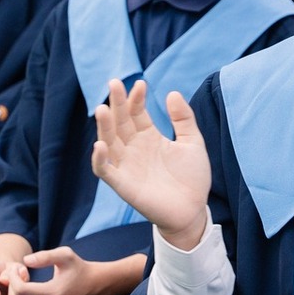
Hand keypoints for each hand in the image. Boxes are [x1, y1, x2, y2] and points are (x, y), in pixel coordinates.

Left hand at [5, 248, 99, 294]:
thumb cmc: (78, 267)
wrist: (93, 285)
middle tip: (19, 273)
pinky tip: (29, 291)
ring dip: (15, 294)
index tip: (18, 267)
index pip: (21, 290)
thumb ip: (44, 256)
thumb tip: (25, 260)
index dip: (13, 277)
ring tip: (23, 281)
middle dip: (12, 285)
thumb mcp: (65, 255)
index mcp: (55, 293)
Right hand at [92, 79, 212, 246]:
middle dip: (116, 104)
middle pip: (120, 122)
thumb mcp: (193, 142)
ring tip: (103, 109)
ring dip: (104, 126)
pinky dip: (100, 159)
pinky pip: (106, 171)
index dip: (136, 98)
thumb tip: (172, 93)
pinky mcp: (123, 185)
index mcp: (149, 137)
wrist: (193, 210)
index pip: (136, 112)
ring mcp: (127, 165)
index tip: (141, 84)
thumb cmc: (192, 178)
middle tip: (114, 83)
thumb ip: (184, 119)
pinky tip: (100, 144)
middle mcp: (134, 148)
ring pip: (109, 142)